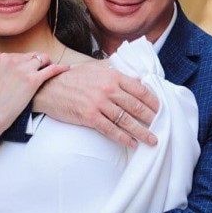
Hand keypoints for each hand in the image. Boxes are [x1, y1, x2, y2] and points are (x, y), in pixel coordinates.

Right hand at [0, 52, 68, 135]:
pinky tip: (66, 69)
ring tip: (51, 69)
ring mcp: (24, 70)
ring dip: (48, 62)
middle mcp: (13, 61)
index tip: (27, 70)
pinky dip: (60, 67)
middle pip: (31, 56)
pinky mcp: (33, 81)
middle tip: (41, 70)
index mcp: (1, 59)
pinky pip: (51, 69)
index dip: (24, 63)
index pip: (18, 55)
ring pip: (42, 58)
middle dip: (37, 62)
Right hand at [33, 59, 158, 147]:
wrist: (49, 88)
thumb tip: (134, 78)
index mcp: (112, 75)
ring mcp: (98, 104)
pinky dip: (123, 138)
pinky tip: (132, 144)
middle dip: (151, 118)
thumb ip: (114, 71)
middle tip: (163, 126)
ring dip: (142, 131)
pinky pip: (110, 130)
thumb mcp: (95, 68)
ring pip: (126, 120)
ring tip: (152, 140)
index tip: (161, 109)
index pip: (139, 89)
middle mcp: (108, 89)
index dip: (153, 100)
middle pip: (136, 105)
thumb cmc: (72, 77)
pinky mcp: (89, 117)